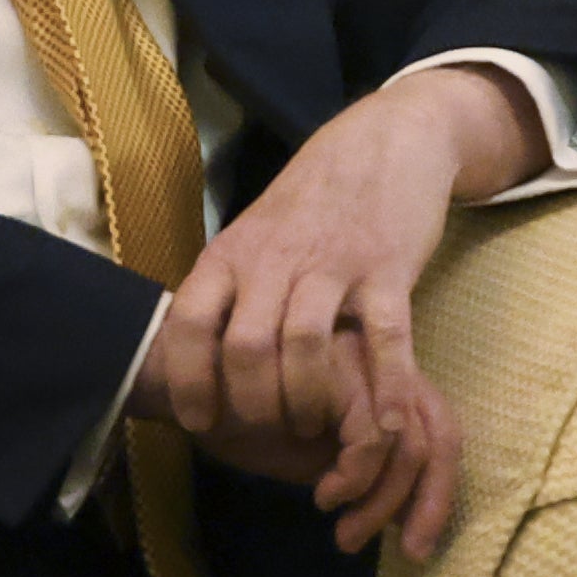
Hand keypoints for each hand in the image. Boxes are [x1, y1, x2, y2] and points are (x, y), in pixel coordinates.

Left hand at [133, 68, 543, 560]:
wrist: (383, 141)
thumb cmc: (312, 201)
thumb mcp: (251, 234)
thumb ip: (227, 288)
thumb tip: (192, 357)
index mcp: (230, 254)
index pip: (188, 324)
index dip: (189, 383)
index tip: (201, 423)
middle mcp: (274, 260)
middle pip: (245, 348)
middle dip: (252, 407)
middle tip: (266, 435)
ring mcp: (333, 264)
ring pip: (303, 346)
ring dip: (304, 402)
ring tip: (312, 428)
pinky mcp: (388, 269)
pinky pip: (384, 340)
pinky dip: (384, 390)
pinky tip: (383, 427)